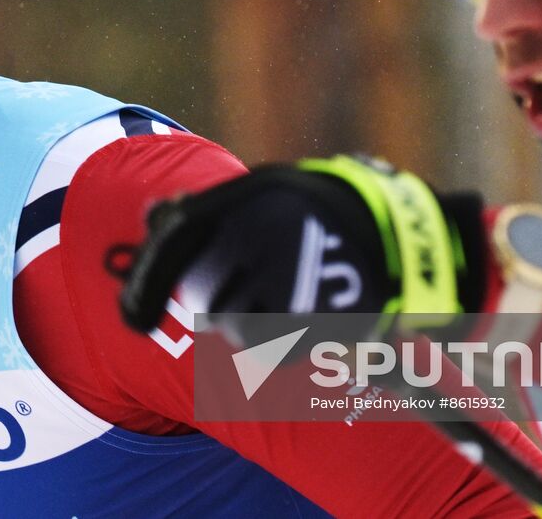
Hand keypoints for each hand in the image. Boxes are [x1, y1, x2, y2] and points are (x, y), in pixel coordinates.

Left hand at [116, 155, 487, 334]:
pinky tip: (303, 318)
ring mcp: (286, 281)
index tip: (132, 319)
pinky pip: (270, 350)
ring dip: (249, 324)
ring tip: (288, 298)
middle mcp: (260, 240)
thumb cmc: (327, 209)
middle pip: (207, 295)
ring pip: (234, 328)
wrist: (409, 237)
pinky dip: (278, 344)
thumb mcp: (268, 190)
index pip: (174, 242)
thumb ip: (207, 207)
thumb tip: (152, 217)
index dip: (146, 283)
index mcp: (246, 202)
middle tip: (255, 289)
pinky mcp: (313, 320)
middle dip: (219, 301)